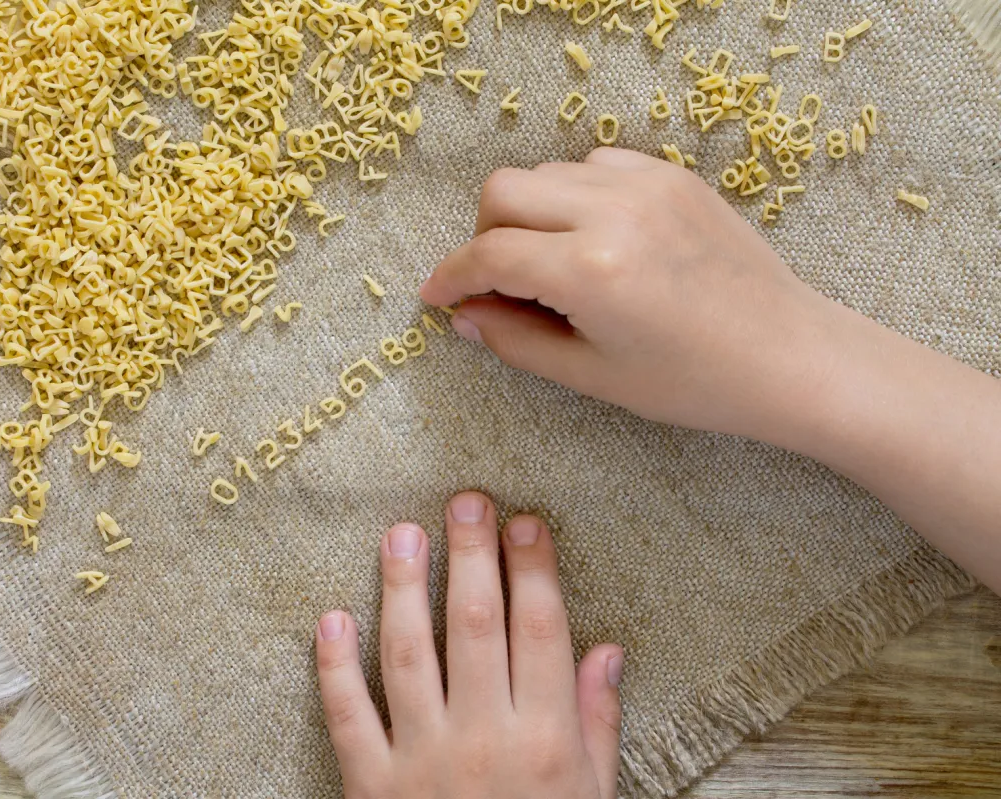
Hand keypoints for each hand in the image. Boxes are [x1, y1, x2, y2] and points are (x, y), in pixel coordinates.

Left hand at [315, 491, 623, 798]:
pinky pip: (346, 716)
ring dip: (403, 588)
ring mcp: (421, 761)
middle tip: (465, 499)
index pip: (540, 630)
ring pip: (409, 654)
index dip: (533, 568)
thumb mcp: (593, 798)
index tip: (525, 521)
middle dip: (472, 554)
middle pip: (476, 625)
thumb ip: (596, 724)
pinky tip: (330, 618)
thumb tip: (607, 650)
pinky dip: (333, 667)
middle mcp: (483, 739)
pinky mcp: (370, 786)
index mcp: (545, 741)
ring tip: (402, 533)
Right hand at [419, 147, 833, 441]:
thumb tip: (466, 316)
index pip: (489, 253)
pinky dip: (575, 195)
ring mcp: (648, 185)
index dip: (451, 276)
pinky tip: (592, 239)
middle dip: (484, 236)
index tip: (437, 297)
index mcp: (592, 269)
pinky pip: (596, 164)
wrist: (791, 356)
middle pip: (504, 191)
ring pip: (547, 172)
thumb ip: (517, 341)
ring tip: (550, 265)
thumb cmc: (696, 382)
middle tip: (498, 282)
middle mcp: (615, 211)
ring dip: (529, 214)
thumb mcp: (594, 375)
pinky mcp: (673, 176)